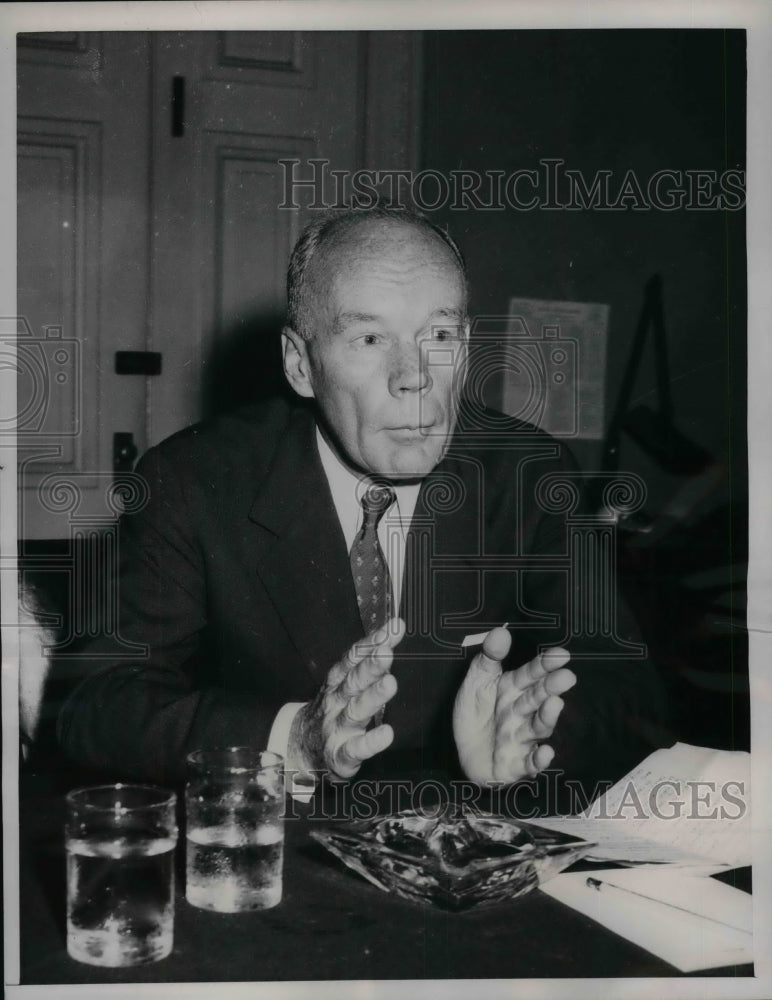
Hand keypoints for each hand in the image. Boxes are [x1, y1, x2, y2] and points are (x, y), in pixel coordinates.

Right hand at [288, 618, 404, 779]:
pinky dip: (370, 742)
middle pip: (353, 682)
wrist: (301, 747)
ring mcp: (337, 728)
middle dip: (370, 667)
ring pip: (355, 711)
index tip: (390, 630)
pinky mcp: (340, 755)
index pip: (353, 658)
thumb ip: (369, 657)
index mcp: (338, 682)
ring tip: (389, 684)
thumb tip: (395, 628)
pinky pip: (355, 749)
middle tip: (386, 653)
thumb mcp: (345, 681)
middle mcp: (336, 701)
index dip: (371, 643)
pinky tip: (386, 734)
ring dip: (372, 697)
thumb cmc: (332, 709)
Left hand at [453, 627, 575, 785]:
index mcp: (513, 690)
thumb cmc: (475, 715)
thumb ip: (489, 658)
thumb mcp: (476, 682)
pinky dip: (539, 760)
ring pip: (537, 727)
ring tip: (554, 704)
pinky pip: (529, 763)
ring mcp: (521, 738)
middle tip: (566, 677)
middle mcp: (521, 712)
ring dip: (547, 717)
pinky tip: (546, 752)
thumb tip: (501, 631)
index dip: (545, 665)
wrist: (462, 754)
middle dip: (551, 688)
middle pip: (538, 698)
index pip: (531, 674)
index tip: (561, 654)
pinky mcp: (516, 764)